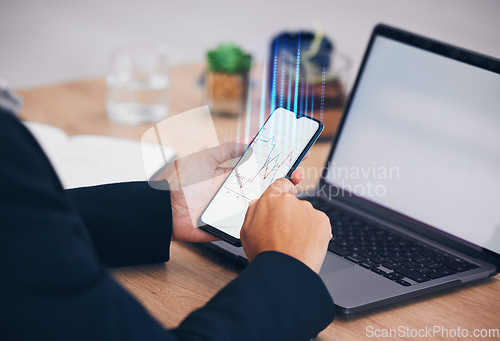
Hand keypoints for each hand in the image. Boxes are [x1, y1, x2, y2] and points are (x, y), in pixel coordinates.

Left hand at [157, 143, 305, 242]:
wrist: (163, 208)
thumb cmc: (179, 181)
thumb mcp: (204, 158)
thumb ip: (226, 150)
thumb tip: (248, 141)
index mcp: (233, 175)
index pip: (260, 166)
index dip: (276, 160)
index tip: (293, 153)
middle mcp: (237, 191)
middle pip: (266, 185)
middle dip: (284, 178)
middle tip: (297, 172)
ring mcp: (235, 208)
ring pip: (263, 204)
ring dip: (279, 198)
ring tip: (290, 189)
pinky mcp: (230, 225)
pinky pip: (250, 222)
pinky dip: (264, 219)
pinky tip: (276, 211)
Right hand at [241, 178, 331, 273]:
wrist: (284, 270)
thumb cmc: (265, 252)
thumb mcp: (246, 229)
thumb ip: (254, 209)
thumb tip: (260, 202)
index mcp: (271, 198)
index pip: (281, 183)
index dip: (283, 191)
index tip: (286, 193)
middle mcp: (291, 200)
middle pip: (293, 202)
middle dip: (290, 214)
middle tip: (283, 232)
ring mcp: (308, 210)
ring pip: (305, 214)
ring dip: (301, 224)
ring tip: (292, 243)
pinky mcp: (322, 221)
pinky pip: (318, 223)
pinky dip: (313, 232)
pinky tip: (304, 244)